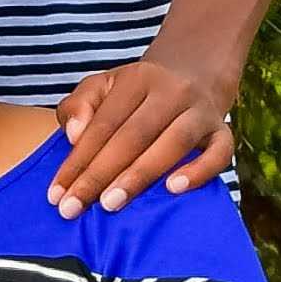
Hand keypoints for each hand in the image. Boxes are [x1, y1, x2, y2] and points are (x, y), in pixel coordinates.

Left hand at [49, 49, 239, 216]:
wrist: (194, 73)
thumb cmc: (138, 91)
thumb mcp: (104, 86)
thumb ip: (79, 105)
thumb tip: (73, 135)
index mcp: (138, 78)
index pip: (103, 123)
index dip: (77, 159)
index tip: (56, 194)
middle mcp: (173, 91)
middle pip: (133, 135)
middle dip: (100, 174)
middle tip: (74, 207)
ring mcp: (201, 111)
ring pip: (173, 143)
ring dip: (139, 175)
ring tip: (110, 204)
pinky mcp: (224, 131)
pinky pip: (220, 153)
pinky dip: (199, 171)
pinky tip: (174, 189)